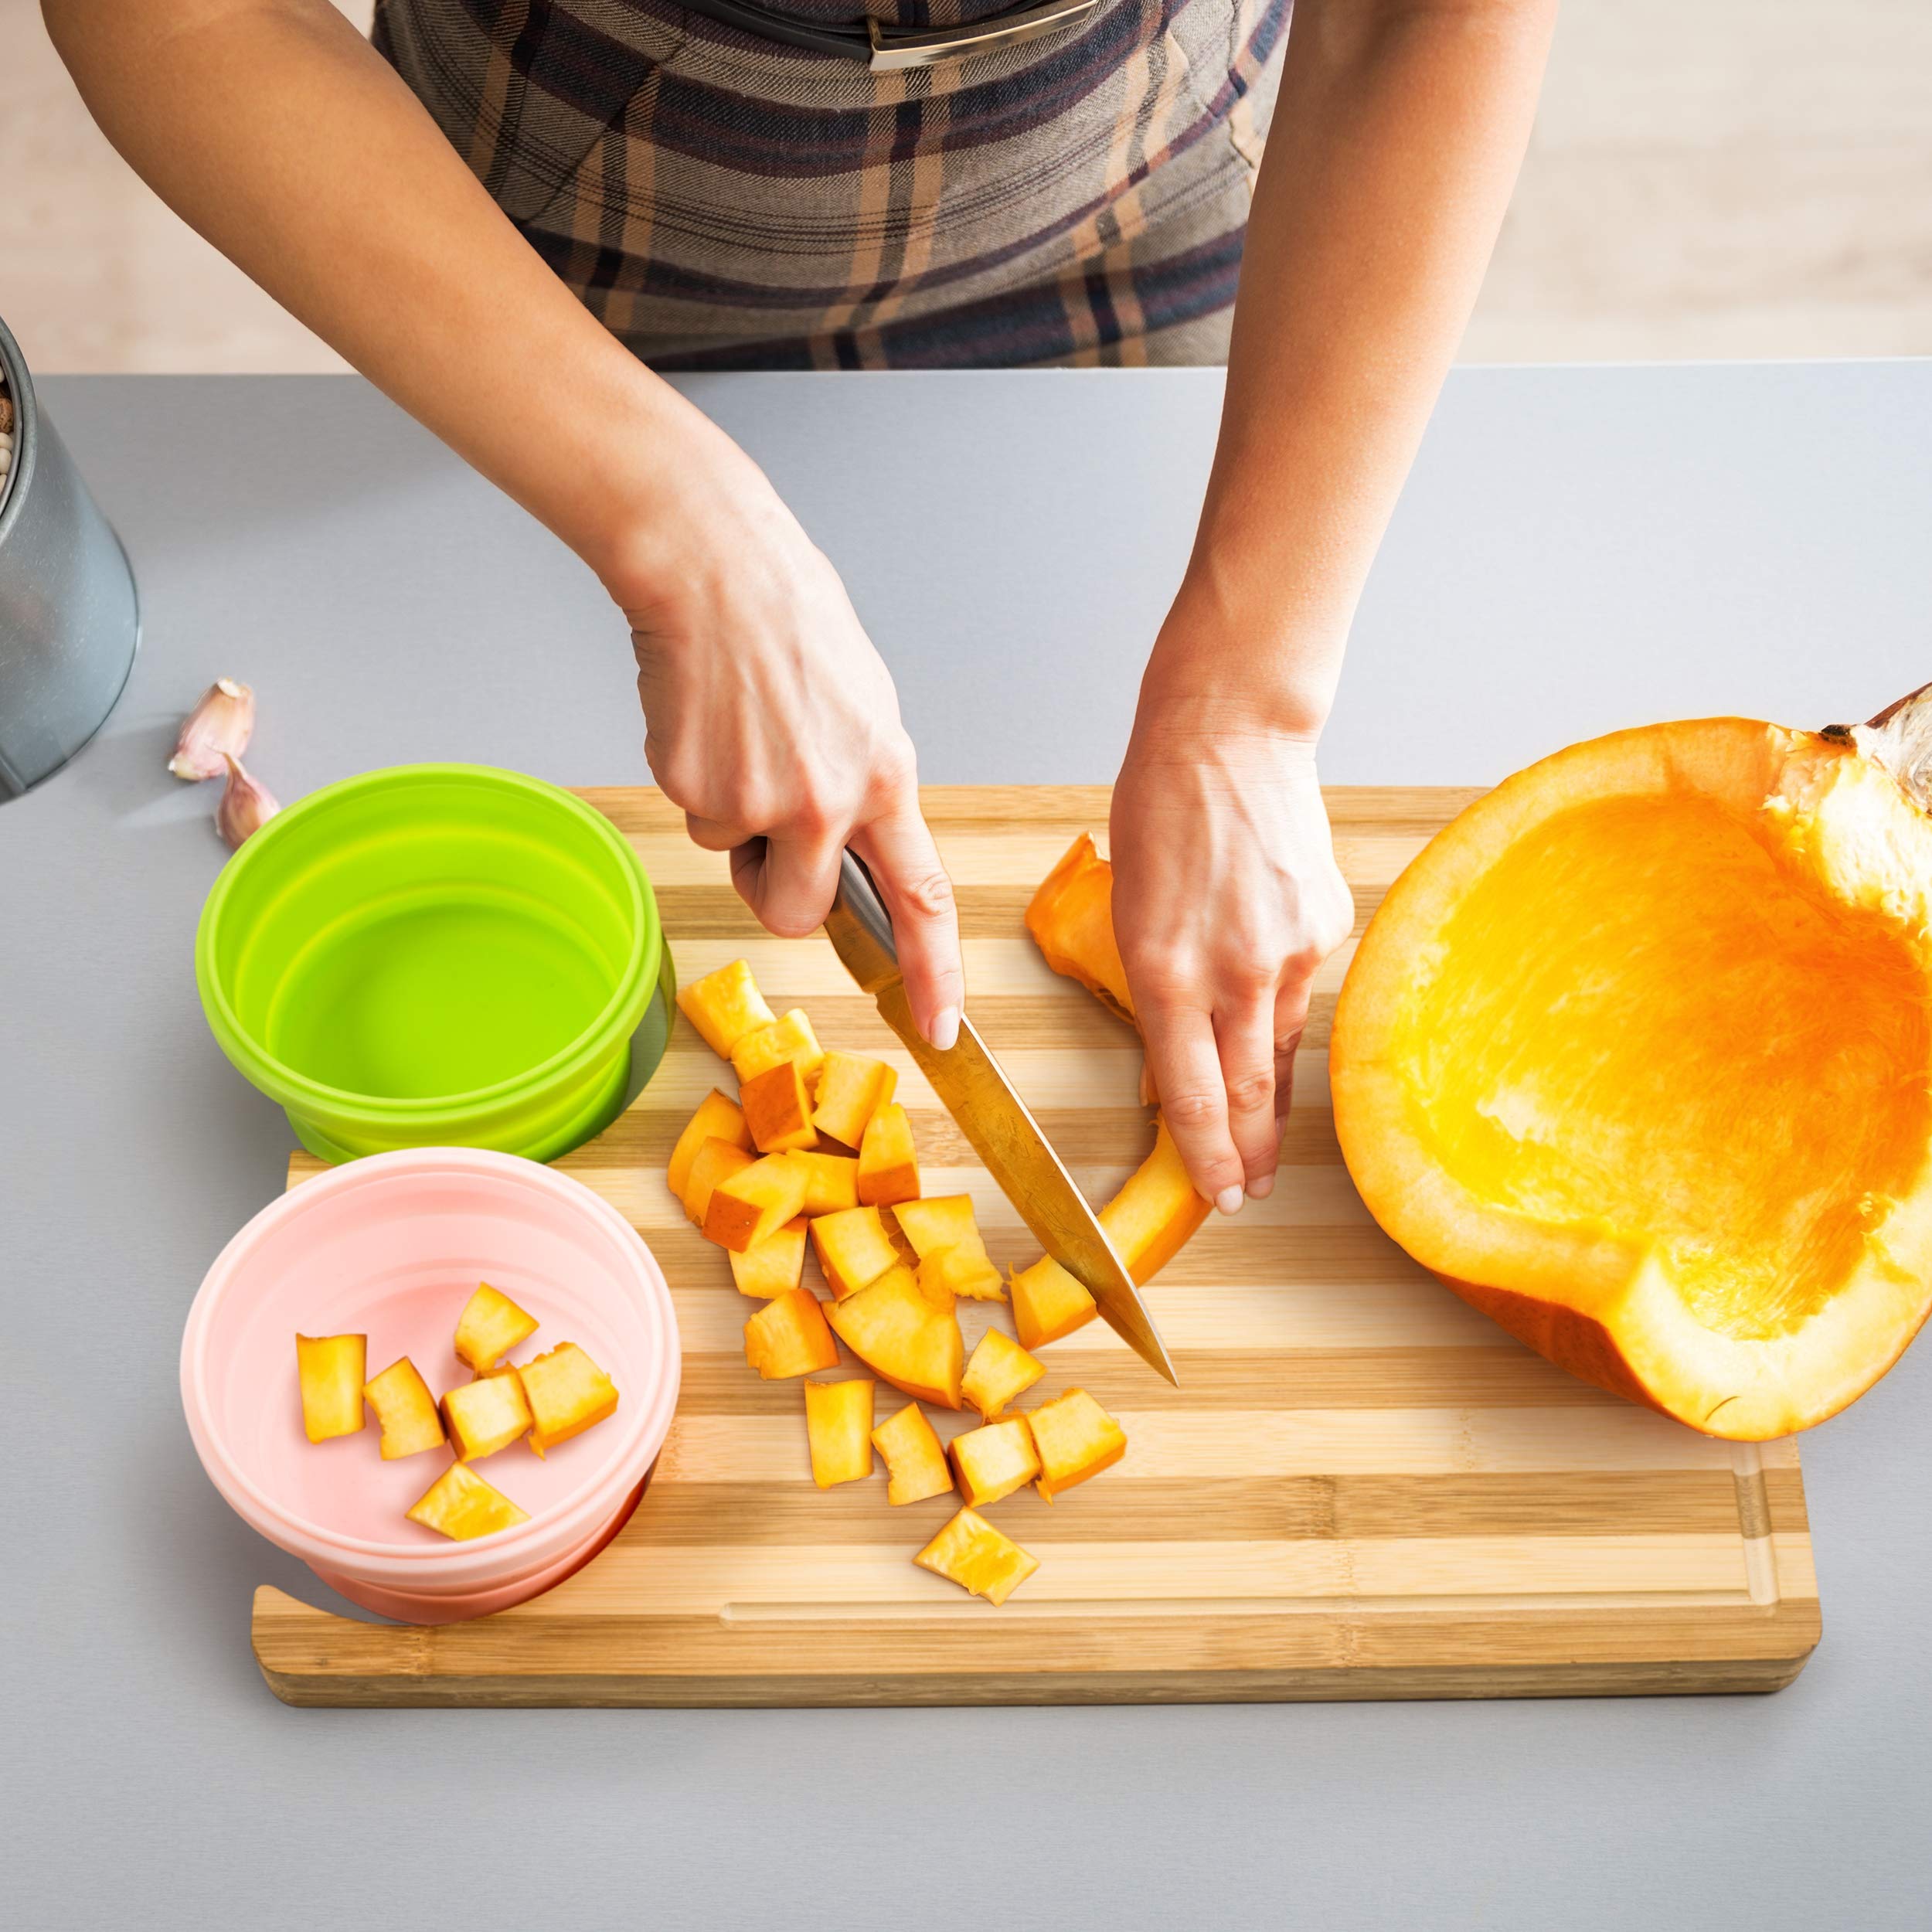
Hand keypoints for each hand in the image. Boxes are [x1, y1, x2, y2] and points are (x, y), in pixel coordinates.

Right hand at [607, 427, 962, 1046]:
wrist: (713, 570)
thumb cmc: (790, 625)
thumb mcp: (864, 709)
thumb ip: (864, 788)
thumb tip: (851, 845)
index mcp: (884, 779)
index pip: (921, 899)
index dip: (934, 972)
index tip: (938, 1026)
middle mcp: (827, 802)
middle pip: (798, 913)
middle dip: (777, 890)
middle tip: (766, 829)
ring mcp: (758, 800)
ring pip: (735, 857)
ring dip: (732, 816)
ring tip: (741, 734)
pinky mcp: (695, 788)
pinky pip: (694, 815)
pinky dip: (694, 778)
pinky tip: (706, 720)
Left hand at [1109, 694, 1353, 1211]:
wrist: (1230, 736)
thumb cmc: (1160, 811)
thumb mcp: (1128, 911)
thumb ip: (1156, 988)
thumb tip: (1177, 1053)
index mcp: (1167, 972)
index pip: (1192, 1096)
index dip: (1207, 1159)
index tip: (1219, 1197)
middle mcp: (1234, 972)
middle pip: (1249, 1093)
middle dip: (1249, 1155)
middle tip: (1251, 1195)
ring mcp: (1290, 951)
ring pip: (1280, 1046)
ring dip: (1272, 1101)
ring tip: (1267, 1143)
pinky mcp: (1326, 925)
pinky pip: (1300, 985)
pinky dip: (1281, 1004)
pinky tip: (1269, 995)